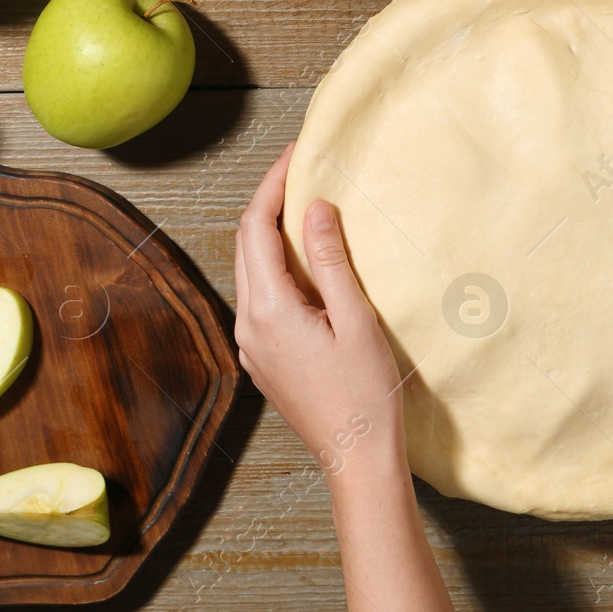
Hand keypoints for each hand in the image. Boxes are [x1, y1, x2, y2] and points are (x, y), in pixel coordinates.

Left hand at [235, 143, 406, 480]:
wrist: (357, 456)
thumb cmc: (366, 394)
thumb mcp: (357, 319)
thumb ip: (331, 261)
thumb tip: (315, 209)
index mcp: (269, 310)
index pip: (256, 228)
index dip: (273, 185)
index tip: (295, 154)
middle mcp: (249, 325)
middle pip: (246, 245)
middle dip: (269, 202)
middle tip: (302, 171)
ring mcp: (252, 345)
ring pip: (251, 271)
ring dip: (272, 234)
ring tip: (308, 207)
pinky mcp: (264, 358)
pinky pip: (262, 297)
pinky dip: (277, 266)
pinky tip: (307, 262)